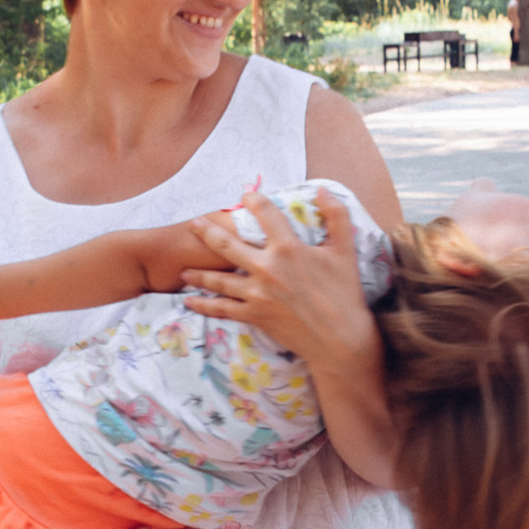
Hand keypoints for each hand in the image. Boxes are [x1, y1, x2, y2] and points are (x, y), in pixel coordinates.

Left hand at [183, 193, 367, 368]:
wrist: (339, 339)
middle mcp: (267, 268)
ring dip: (198, 273)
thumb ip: (336, 215)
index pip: (265, 214)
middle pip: (227, 245)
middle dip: (207, 232)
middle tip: (194, 224)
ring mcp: (257, 293)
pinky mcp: (254, 315)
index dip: (254, 200)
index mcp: (288, 248)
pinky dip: (204, 304)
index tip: (246, 196)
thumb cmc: (344, 293)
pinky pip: (223, 309)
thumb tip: (321, 189)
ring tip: (182, 269)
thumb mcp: (345, 250)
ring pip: (219, 280)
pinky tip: (190, 300)